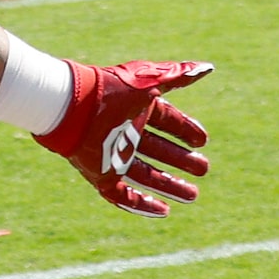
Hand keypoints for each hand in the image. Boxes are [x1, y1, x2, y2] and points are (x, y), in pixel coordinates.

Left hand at [38, 60, 212, 217]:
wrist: (70, 106)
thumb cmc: (110, 90)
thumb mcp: (149, 82)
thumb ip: (178, 76)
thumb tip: (209, 67)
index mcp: (135, 110)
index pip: (165, 121)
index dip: (185, 130)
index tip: (203, 140)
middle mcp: (125, 133)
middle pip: (158, 150)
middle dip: (180, 160)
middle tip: (203, 169)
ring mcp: (112, 155)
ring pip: (145, 175)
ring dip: (168, 185)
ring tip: (193, 194)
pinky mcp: (100, 173)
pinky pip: (123, 195)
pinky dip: (142, 204)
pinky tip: (164, 211)